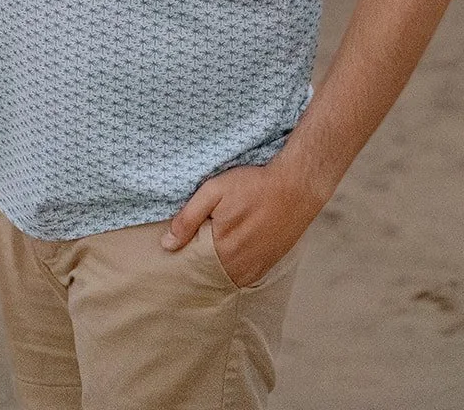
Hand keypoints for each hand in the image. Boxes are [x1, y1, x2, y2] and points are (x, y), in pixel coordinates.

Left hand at [160, 158, 324, 286]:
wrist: (296, 187)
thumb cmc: (254, 186)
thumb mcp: (215, 191)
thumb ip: (189, 218)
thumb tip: (167, 245)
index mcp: (222, 251)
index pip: (191, 266)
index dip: (181, 257)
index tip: (173, 249)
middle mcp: (239, 268)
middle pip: (207, 275)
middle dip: (196, 265)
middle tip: (190, 247)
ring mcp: (255, 270)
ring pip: (224, 277)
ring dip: (214, 268)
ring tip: (208, 248)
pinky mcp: (267, 266)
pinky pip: (241, 276)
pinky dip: (231, 269)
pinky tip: (227, 253)